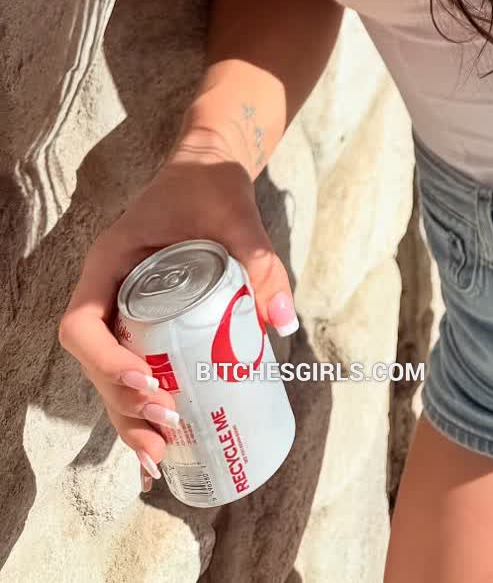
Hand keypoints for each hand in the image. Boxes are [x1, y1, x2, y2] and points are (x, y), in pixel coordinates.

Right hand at [57, 134, 297, 496]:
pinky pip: (132, 367)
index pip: (82, 325)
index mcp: (109, 261)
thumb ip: (260, 260)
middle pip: (95, 362)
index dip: (105, 362)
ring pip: (110, 374)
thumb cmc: (212, 182)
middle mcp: (105, 290)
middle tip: (164, 432)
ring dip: (128, 417)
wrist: (210, 162)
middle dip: (123, 404)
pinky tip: (160, 447)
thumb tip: (283, 321)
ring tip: (158, 457)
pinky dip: (141, 407)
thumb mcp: (236, 215)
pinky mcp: (144, 319)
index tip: (146, 383)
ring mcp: (120, 307)